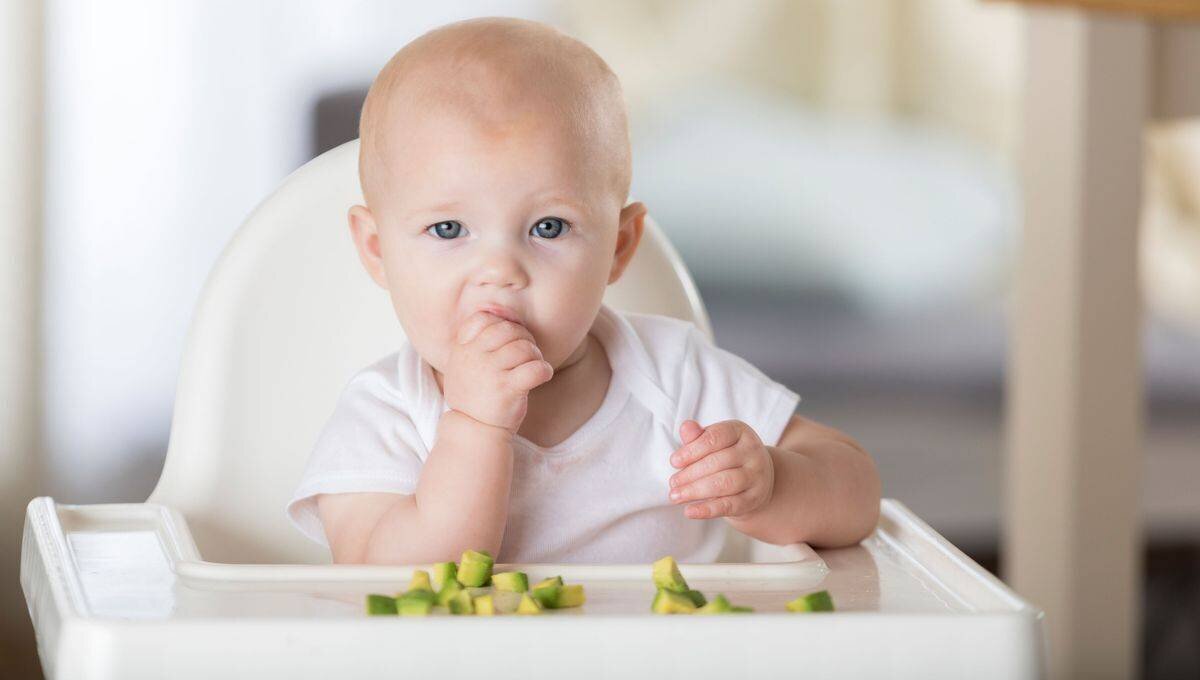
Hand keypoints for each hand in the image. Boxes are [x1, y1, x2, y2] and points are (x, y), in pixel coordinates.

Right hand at [442, 311, 553, 432]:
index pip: (484, 319)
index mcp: (463, 348)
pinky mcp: (508, 389)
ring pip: (524, 347)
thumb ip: (476, 339)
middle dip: (524, 338)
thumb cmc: (475, 395)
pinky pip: (536, 368)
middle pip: (509, 330)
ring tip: (533, 366)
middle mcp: (474, 357)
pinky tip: (541, 376)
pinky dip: (544, 370)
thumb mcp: (463, 364)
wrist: (474, 430)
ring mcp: (490, 373)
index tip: (510, 339)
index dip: (504, 324)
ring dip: (535, 355)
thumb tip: (501, 311)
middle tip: (528, 354)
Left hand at [667, 419, 773, 519]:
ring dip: (696, 491)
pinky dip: (707, 509)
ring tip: (676, 496)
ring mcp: (756, 476)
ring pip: (724, 483)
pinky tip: (690, 511)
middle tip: (672, 483)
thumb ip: (697, 437)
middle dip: (690, 474)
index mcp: (740, 431)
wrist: (755, 480)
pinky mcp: (754, 498)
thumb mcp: (714, 443)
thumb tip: (686, 427)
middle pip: (717, 462)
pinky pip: (729, 505)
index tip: (674, 462)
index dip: (692, 450)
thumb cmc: (726, 457)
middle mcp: (752, 452)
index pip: (714, 437)